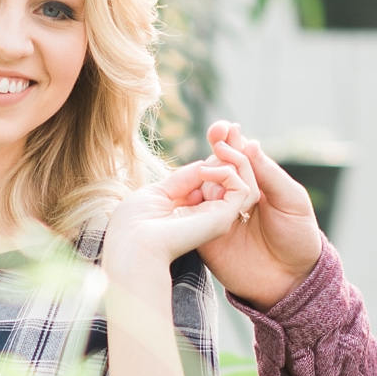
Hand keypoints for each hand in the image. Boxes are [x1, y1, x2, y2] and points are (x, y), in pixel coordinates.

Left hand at [104, 147, 259, 270]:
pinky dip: (228, 172)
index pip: (212, 179)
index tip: (216, 134)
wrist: (133, 244)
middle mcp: (206, 215)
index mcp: (190, 211)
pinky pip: (242, 188)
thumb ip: (183, 179)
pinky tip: (206, 170)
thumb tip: (203, 163)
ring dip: (231, 159)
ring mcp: (217, 217)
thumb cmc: (135, 221)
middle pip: (230, 177)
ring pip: (242, 181)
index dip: (216, 157)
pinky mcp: (224, 218)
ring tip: (214, 151)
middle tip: (223, 131)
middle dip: (230, 152)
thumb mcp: (159, 192)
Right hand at [194, 123, 326, 308]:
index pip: (238, 154)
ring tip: (218, 178)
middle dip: (217, 153)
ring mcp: (217, 213)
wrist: (292, 280)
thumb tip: (249, 143)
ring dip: (208, 176)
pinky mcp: (205, 235)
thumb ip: (269, 173)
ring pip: (204, 185)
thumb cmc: (298, 238)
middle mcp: (233, 195)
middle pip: (217, 165)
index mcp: (256, 182)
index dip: (228, 138)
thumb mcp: (291, 200)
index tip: (224, 128)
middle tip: (219, 146)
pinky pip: (193, 214)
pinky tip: (199, 193)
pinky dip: (194, 200)